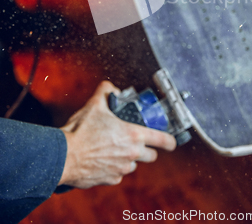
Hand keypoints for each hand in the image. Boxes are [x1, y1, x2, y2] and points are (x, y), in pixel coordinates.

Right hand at [58, 81, 175, 187]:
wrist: (64, 156)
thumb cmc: (80, 131)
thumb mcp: (94, 105)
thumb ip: (106, 92)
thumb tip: (110, 87)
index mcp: (133, 135)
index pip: (162, 140)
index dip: (170, 141)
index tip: (172, 142)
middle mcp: (132, 154)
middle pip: (151, 156)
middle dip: (147, 149)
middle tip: (136, 141)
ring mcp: (122, 169)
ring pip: (134, 165)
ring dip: (129, 158)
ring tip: (114, 149)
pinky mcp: (111, 180)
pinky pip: (119, 174)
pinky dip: (115, 168)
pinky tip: (103, 159)